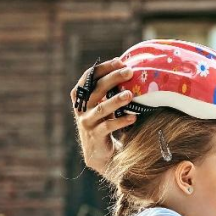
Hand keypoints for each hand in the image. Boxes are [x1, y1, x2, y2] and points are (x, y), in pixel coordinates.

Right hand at [70, 58, 136, 173]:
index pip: (89, 77)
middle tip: (130, 72)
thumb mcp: (104, 106)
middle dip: (113, 78)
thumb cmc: (105, 124)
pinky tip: (133, 117)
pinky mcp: (95, 136)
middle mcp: (82, 108)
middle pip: (96, 89)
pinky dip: (121, 121)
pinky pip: (108, 126)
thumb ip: (108, 92)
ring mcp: (87, 122)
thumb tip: (127, 70)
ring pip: (101, 108)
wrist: (100, 154)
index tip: (119, 61)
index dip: (103, 68)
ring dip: (116, 100)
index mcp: (82, 97)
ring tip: (130, 94)